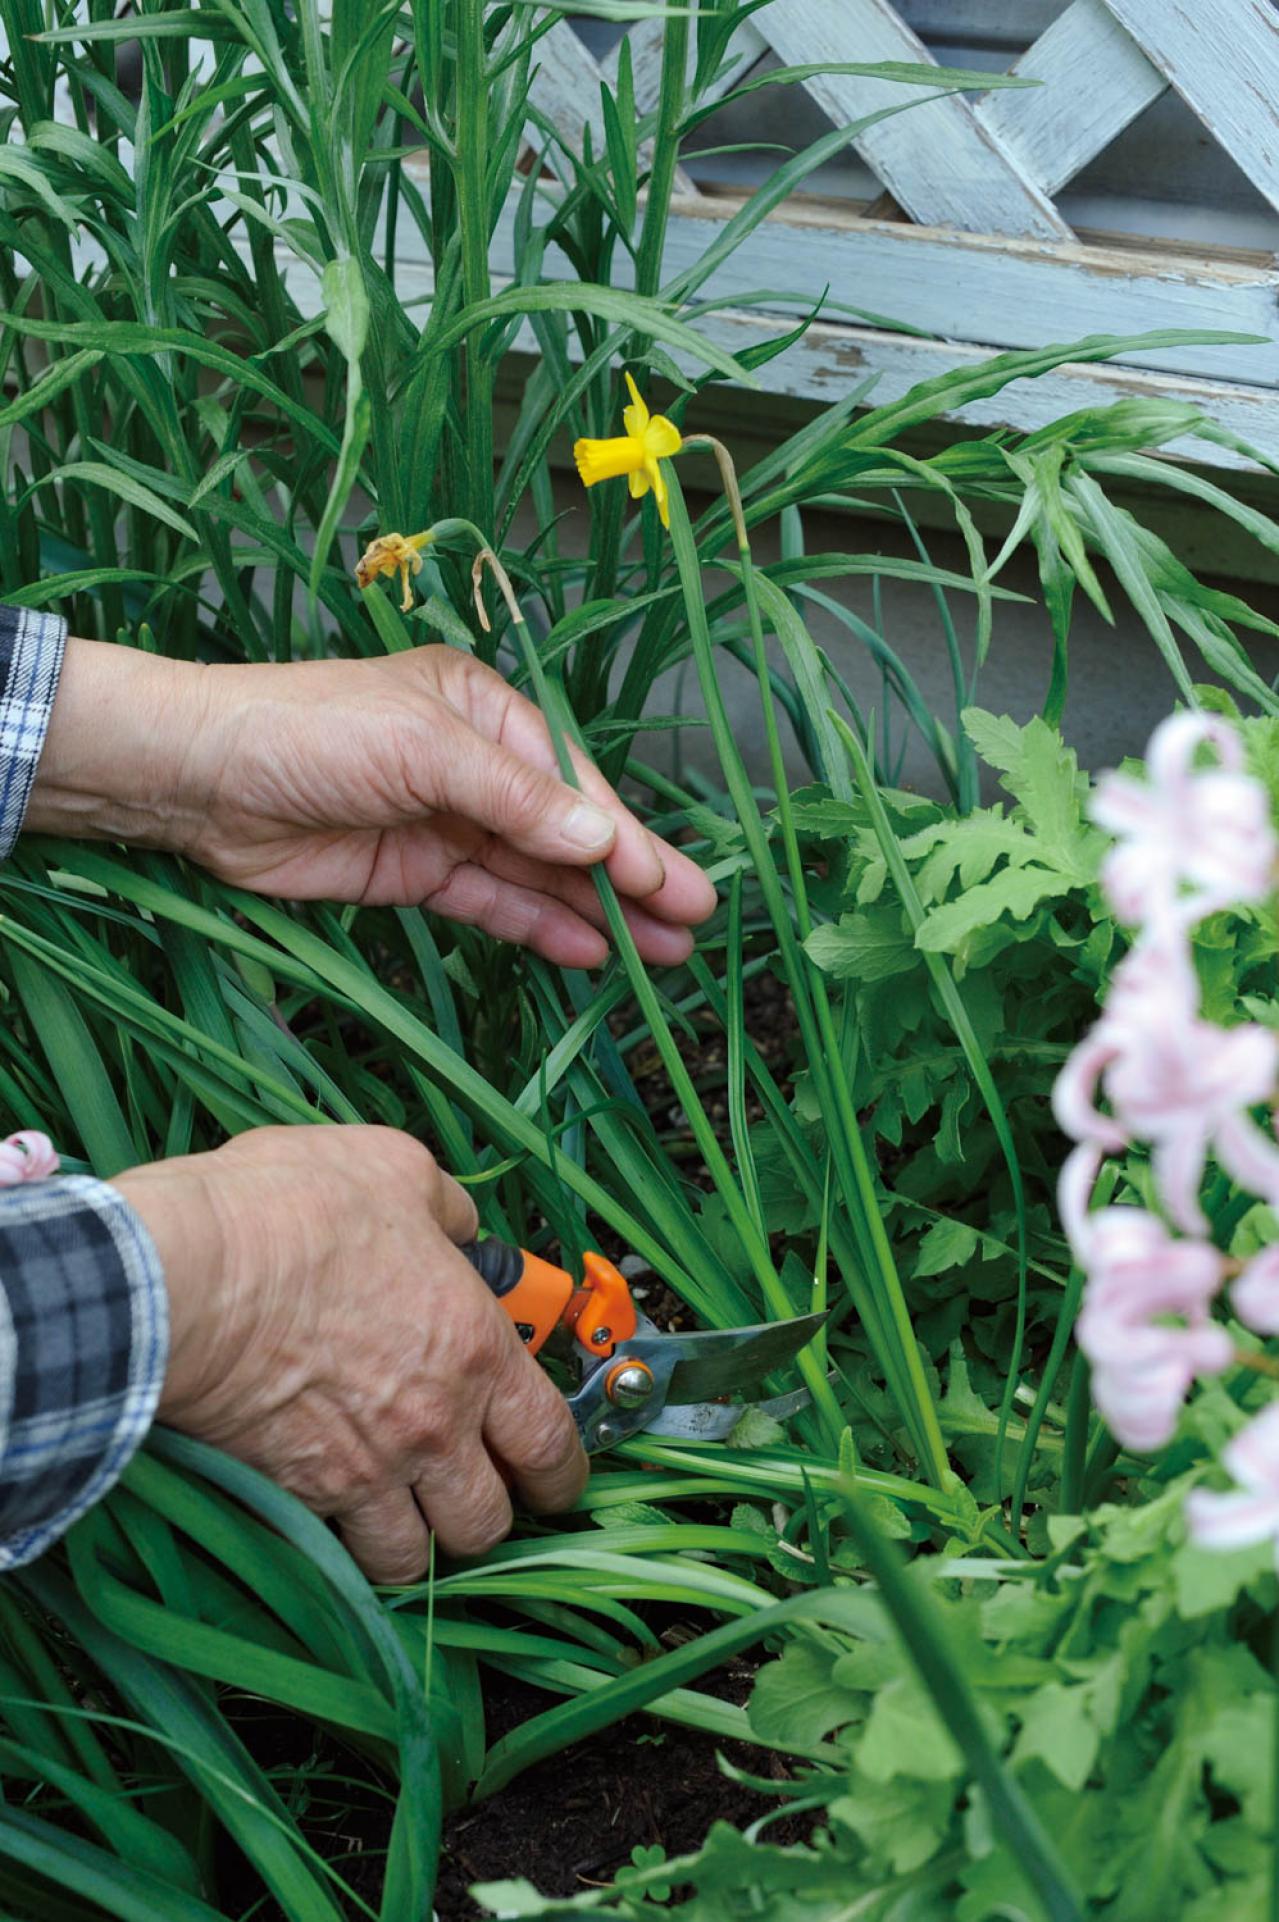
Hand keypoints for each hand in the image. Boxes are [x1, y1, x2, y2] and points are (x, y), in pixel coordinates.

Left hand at [29, 638, 715, 966]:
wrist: (196, 777)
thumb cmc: (308, 729)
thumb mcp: (421, 748)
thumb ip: (514, 797)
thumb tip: (599, 838)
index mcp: (484, 709)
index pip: (573, 779)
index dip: (626, 835)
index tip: (676, 885)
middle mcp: (473, 764)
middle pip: (566, 830)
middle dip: (629, 879)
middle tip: (691, 928)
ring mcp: (444, 822)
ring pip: (536, 874)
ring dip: (594, 912)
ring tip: (658, 956)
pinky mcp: (413, 874)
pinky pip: (491, 903)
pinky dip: (537, 927)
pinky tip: (586, 952)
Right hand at [114, 1126, 587, 1582]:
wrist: (187, 1274)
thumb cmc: (289, 1215)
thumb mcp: (395, 1169)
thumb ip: (443, 1207)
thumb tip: (457, 1223)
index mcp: (473, 1347)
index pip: (549, 1440)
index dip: (564, 1470)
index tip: (560, 1475)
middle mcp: (430, 1424)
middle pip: (489, 1520)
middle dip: (492, 1515)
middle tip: (480, 1495)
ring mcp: (361, 1468)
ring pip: (411, 1557)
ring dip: (414, 1541)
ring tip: (404, 1512)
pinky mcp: (292, 1492)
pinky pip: (334, 1550)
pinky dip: (340, 1544)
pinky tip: (332, 1512)